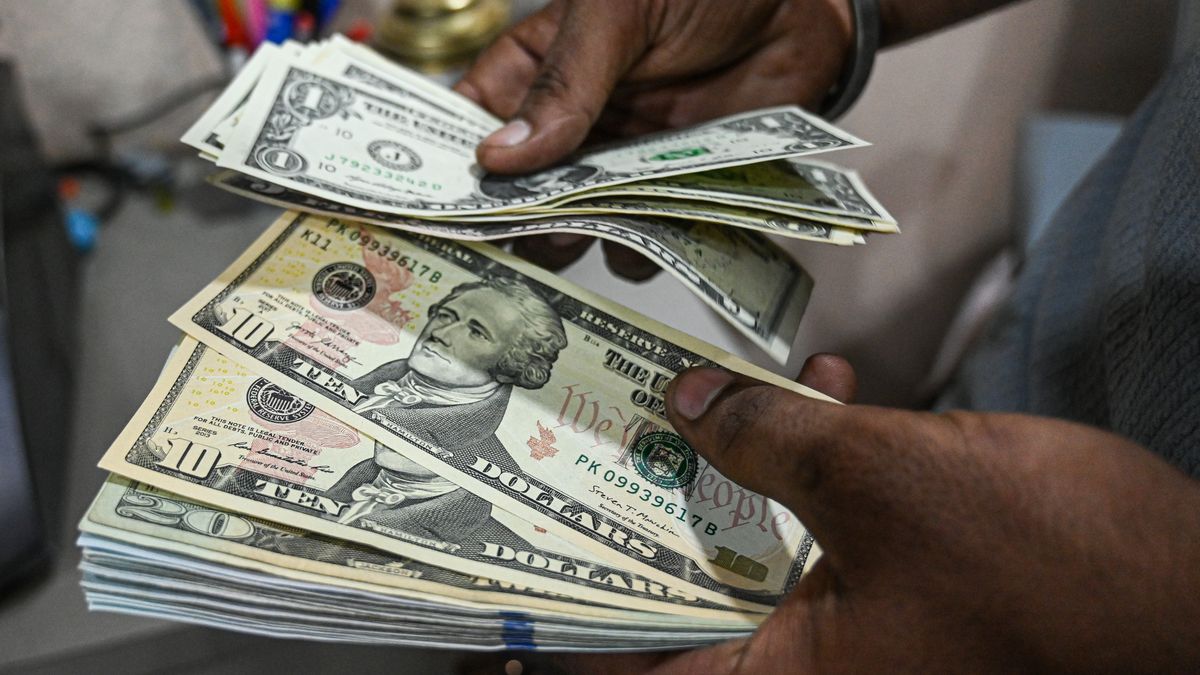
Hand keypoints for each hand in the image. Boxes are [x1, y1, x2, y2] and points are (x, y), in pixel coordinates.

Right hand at [455, 0, 853, 277]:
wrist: (806, 1)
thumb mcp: (619, 12)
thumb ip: (566, 83)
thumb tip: (499, 156)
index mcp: (540, 68)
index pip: (472, 124)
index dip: (452, 168)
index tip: (439, 213)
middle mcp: (575, 122)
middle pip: (521, 191)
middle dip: (514, 221)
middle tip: (509, 247)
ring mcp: (624, 160)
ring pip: (578, 225)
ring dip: (577, 242)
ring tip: (580, 240)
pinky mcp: (676, 189)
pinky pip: (647, 241)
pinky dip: (648, 251)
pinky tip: (655, 240)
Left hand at [465, 354, 1199, 672]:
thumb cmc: (1056, 574)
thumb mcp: (891, 485)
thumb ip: (776, 437)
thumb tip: (689, 400)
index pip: (636, 670)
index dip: (557, 641)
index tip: (493, 612)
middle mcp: (814, 669)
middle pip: (681, 600)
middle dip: (634, 522)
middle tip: (572, 463)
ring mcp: (863, 631)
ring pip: (757, 553)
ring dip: (729, 474)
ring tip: (682, 402)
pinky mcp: (908, 589)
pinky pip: (828, 531)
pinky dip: (816, 467)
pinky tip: (826, 393)